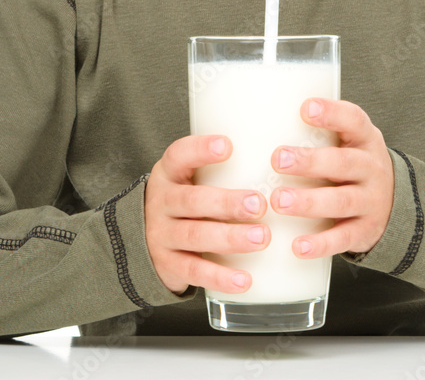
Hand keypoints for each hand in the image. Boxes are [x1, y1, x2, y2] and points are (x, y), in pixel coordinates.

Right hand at [144, 134, 270, 295]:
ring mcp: (161, 235)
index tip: (227, 145)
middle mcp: (162, 202)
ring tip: (261, 237)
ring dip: (230, 238)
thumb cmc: (184, 201)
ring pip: (195, 236)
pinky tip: (244, 279)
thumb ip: (221, 170)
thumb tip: (280, 160)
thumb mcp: (189, 179)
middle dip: (227, 203)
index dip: (200, 149)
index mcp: (169, 174)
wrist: (145, 240)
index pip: (179, 155)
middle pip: (192, 200)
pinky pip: (195, 271)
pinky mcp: (168, 266)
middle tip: (259, 204)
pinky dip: (220, 276)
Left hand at [269, 98, 393, 259]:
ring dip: (309, 202)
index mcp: (364, 139)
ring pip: (341, 201)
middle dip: (310, 162)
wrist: (393, 204)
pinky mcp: (364, 231)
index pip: (353, 120)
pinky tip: (297, 246)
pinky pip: (342, 238)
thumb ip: (317, 132)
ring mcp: (371, 201)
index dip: (332, 113)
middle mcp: (371, 168)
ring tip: (279, 201)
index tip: (306, 108)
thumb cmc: (352, 165)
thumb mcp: (348, 141)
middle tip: (278, 159)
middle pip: (343, 163)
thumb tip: (261, 118)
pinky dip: (320, 243)